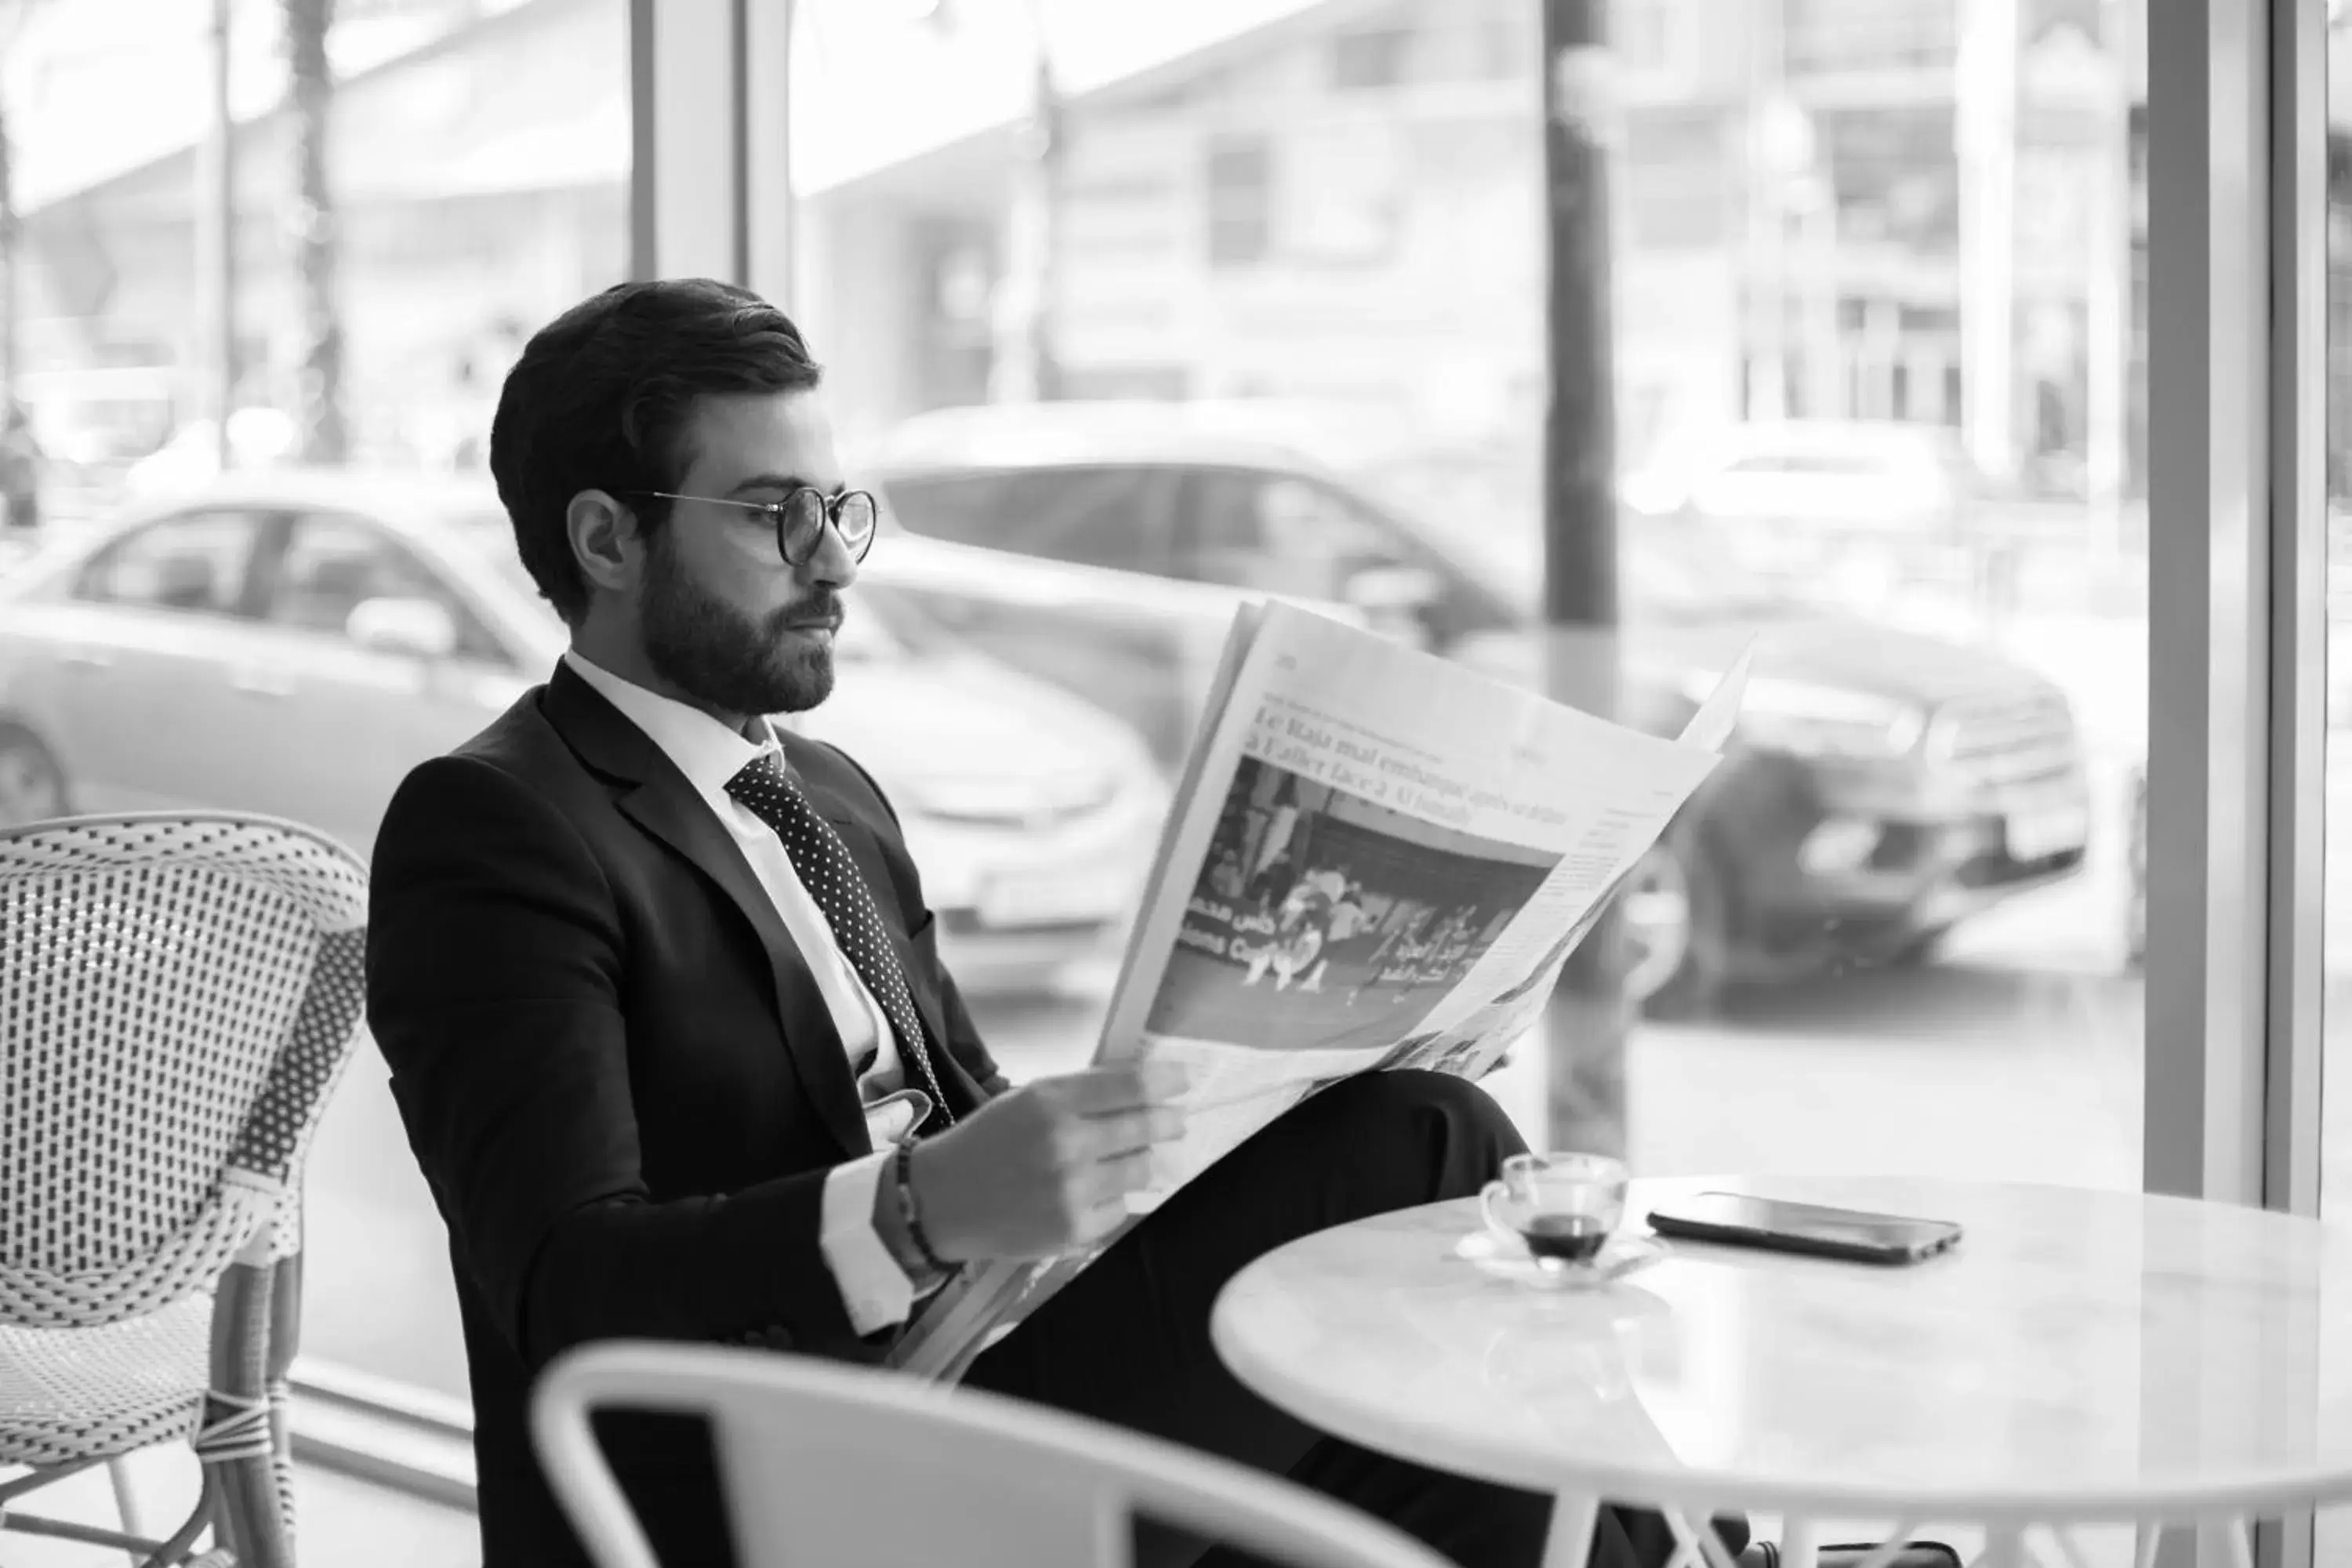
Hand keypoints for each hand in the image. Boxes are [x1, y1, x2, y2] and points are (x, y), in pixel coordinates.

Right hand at [906, 1061, 1189, 1262]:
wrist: (943, 1201)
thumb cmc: (989, 1141)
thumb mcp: (1029, 1098)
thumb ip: (1083, 1091)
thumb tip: (1145, 1085)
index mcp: (1052, 1101)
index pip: (1131, 1086)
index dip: (1167, 1081)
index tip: (1184, 1080)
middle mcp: (1066, 1144)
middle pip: (1146, 1129)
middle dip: (1169, 1122)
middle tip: (1175, 1122)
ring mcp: (1073, 1192)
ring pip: (1141, 1170)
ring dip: (1140, 1161)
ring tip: (1123, 1158)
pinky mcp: (1075, 1231)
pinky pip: (1121, 1208)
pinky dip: (1114, 1198)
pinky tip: (1089, 1192)